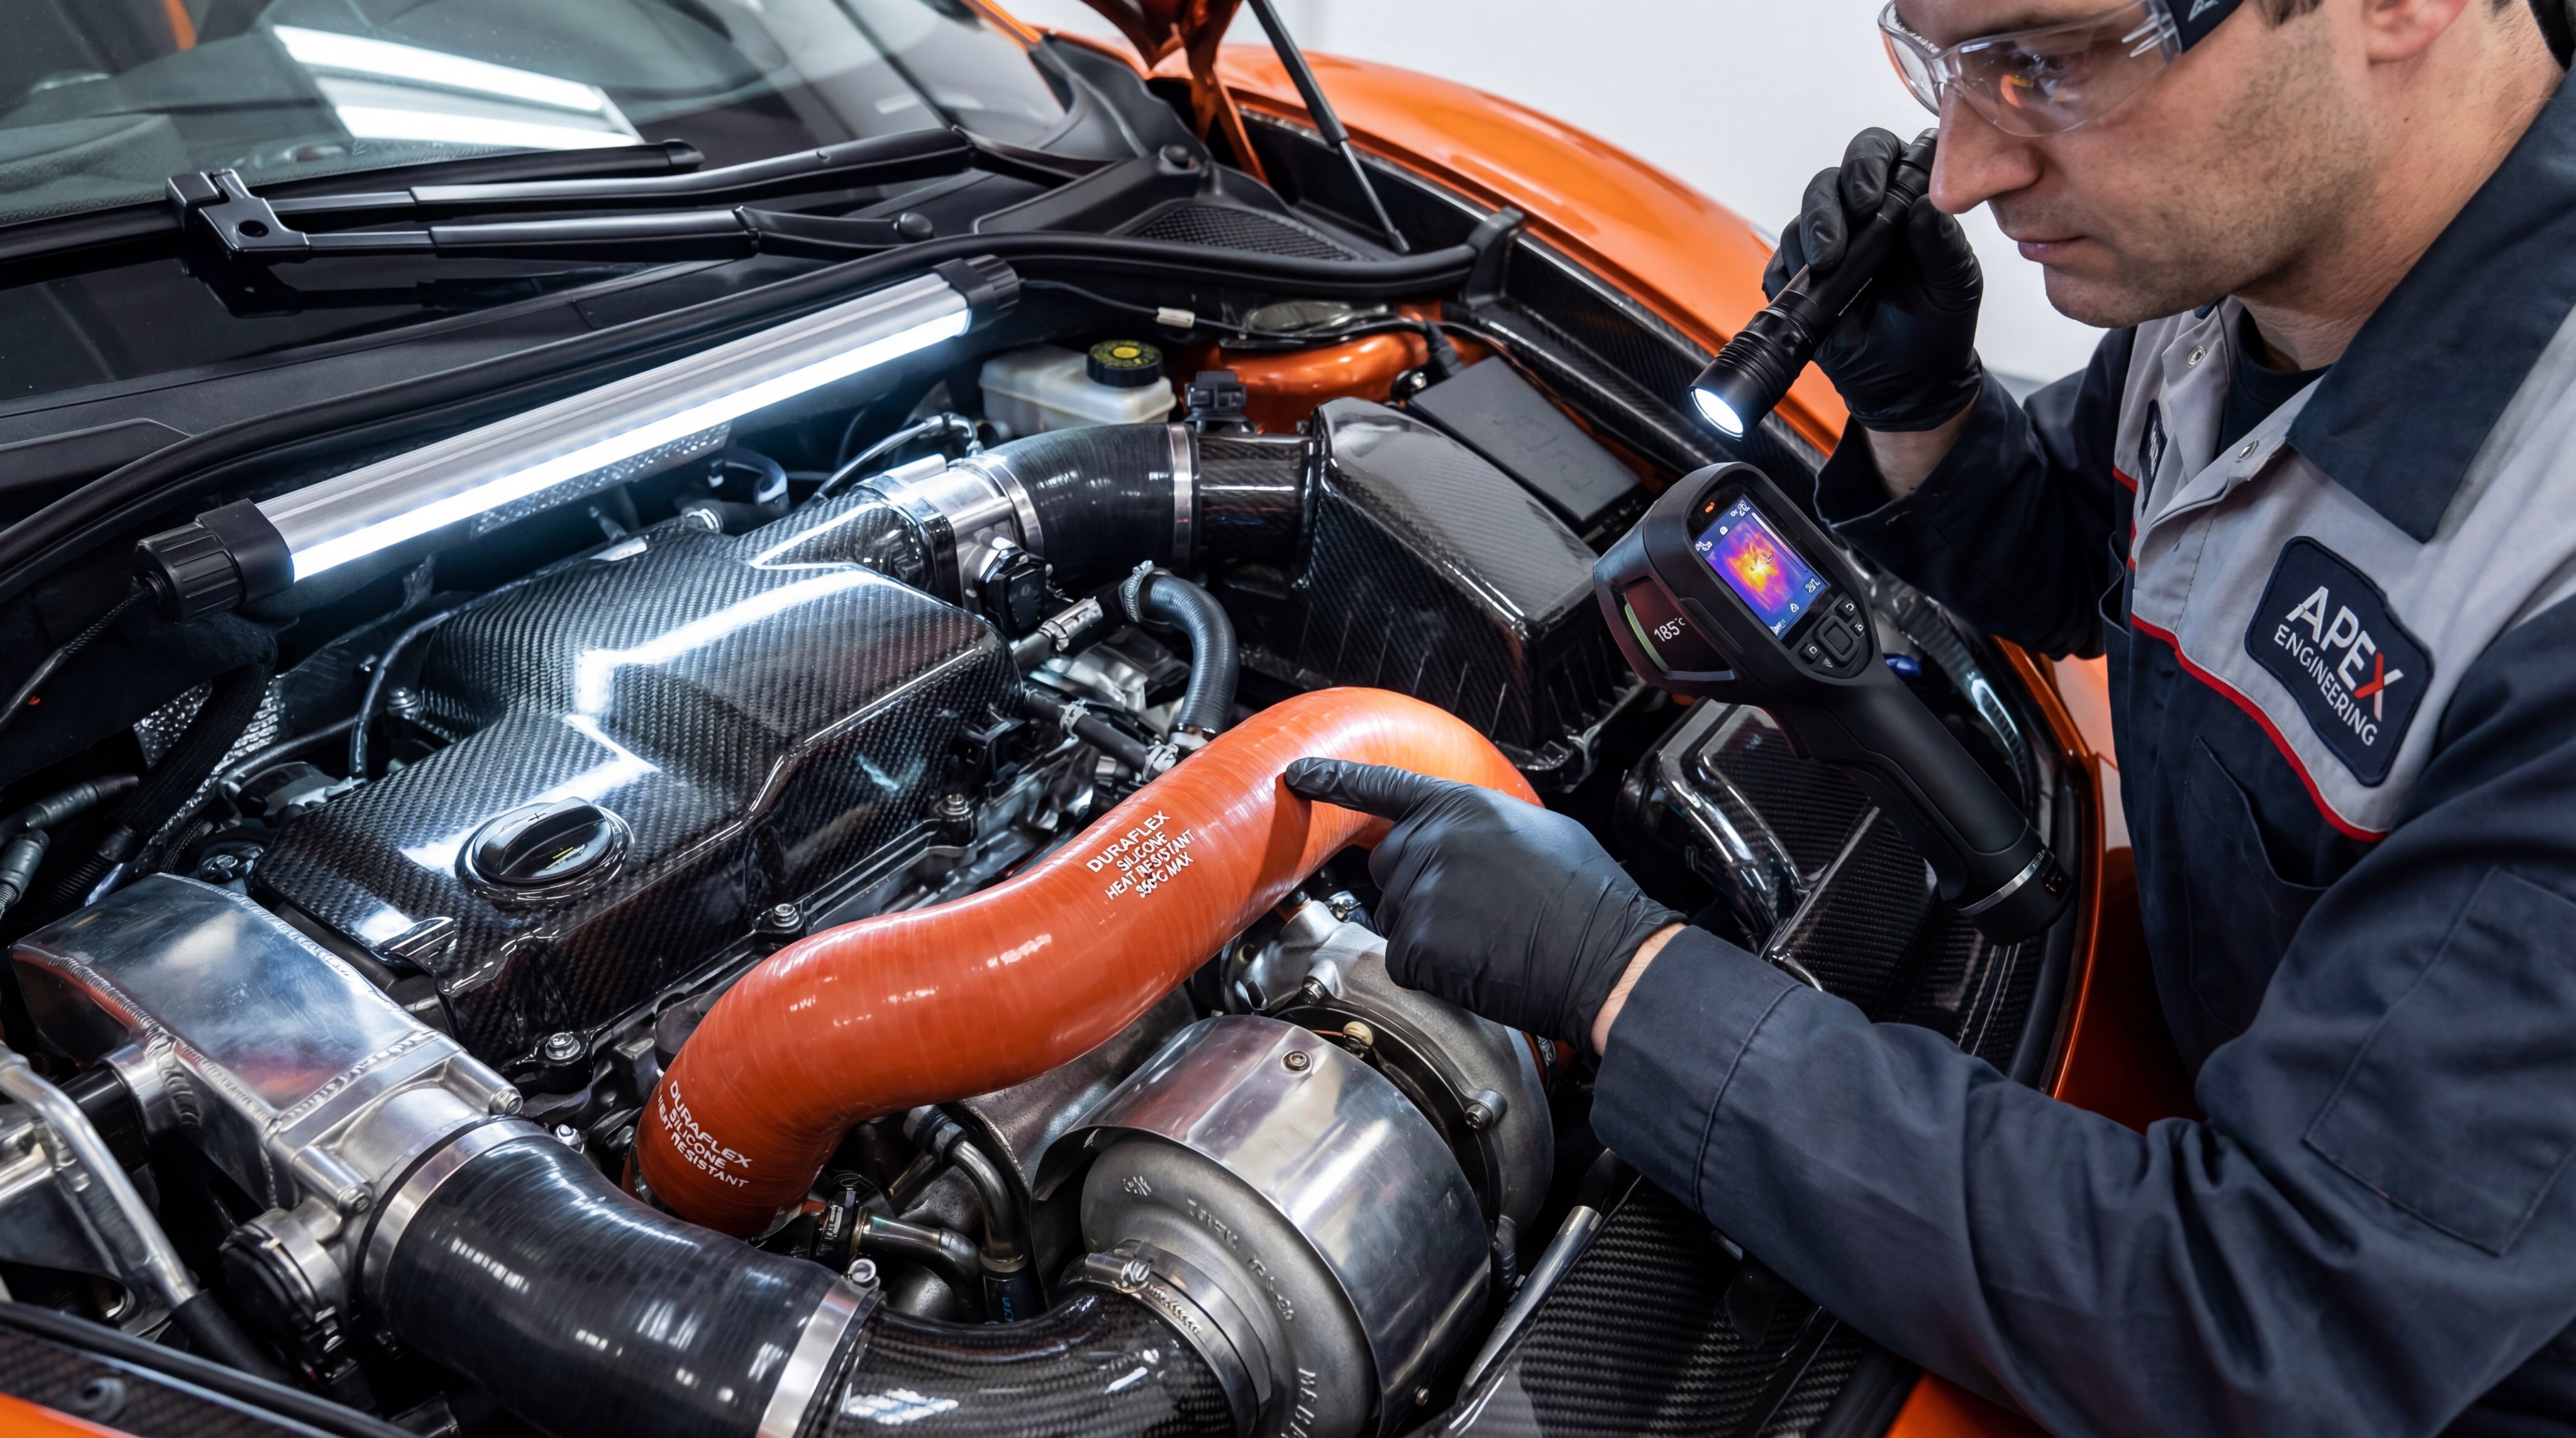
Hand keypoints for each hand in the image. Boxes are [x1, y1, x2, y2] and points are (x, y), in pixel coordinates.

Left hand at [1283, 759, 1680, 1050]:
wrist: (1603, 955)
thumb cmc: (1586, 897)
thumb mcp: (1539, 831)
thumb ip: (1484, 826)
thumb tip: (1470, 839)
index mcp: (1462, 806)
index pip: (1383, 787)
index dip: (1336, 781)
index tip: (1297, 776)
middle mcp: (1431, 841)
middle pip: (1388, 864)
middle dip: (1415, 886)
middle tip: (1469, 910)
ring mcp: (1419, 894)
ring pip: (1396, 916)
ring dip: (1427, 931)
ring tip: (1485, 938)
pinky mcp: (1415, 945)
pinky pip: (1403, 960)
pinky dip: (1432, 970)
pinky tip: (1476, 964)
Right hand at [1768, 127, 1984, 433]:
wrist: (1910, 380)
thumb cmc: (1939, 321)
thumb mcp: (1955, 281)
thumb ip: (1943, 242)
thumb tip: (1925, 207)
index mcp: (1900, 198)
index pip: (1877, 154)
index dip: (1868, 163)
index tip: (1870, 197)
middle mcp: (1858, 214)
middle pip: (1828, 183)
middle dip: (1829, 207)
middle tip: (1841, 241)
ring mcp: (1825, 245)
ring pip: (1800, 220)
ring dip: (1809, 238)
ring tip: (1827, 267)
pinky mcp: (1799, 281)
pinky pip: (1780, 265)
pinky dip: (1789, 274)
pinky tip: (1809, 287)